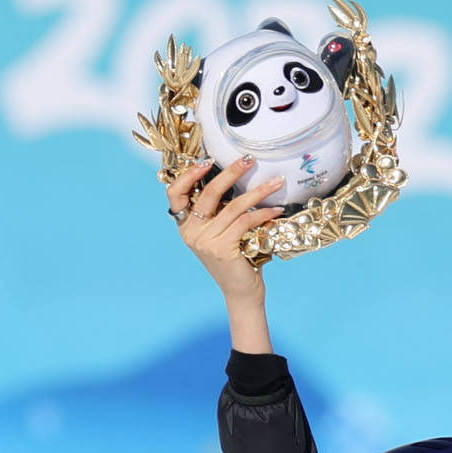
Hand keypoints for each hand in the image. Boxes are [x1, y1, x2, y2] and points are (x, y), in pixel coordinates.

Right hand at [167, 156, 284, 305]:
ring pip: (233, 206)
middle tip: (249, 160)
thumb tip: (238, 181)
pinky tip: (276, 210)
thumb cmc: (236, 261)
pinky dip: (264, 214)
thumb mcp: (221, 234)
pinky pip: (245, 222)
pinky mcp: (222, 248)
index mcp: (186, 226)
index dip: (188, 175)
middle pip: (208, 193)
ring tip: (276, 182)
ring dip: (258, 192)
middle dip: (231, 173)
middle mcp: (191, 232)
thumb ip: (219, 214)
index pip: (175, 194)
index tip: (207, 161)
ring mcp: (205, 241)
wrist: (241, 292)